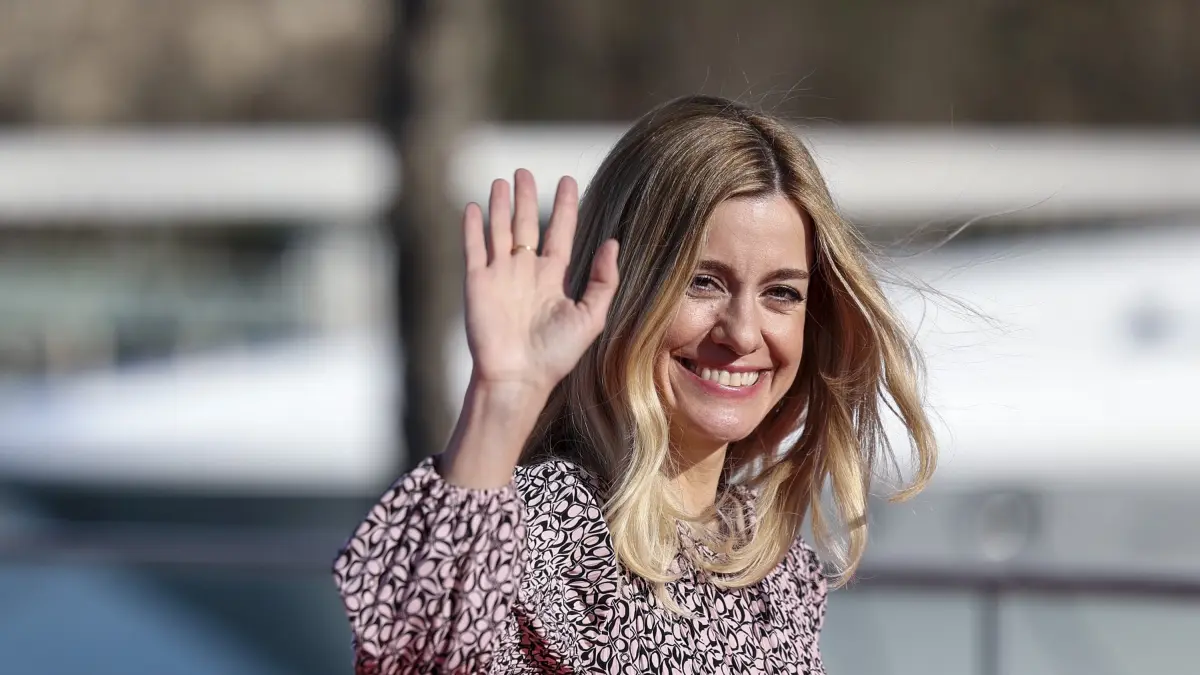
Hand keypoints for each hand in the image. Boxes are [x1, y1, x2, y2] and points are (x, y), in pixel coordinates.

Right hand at [461, 169, 618, 399]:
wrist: (517, 378)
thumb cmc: (556, 355)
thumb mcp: (591, 317)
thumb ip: (603, 280)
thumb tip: (612, 243)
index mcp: (553, 278)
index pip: (560, 232)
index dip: (565, 206)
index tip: (569, 179)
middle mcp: (526, 272)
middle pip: (526, 224)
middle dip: (525, 197)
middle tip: (525, 170)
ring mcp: (500, 276)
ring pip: (499, 230)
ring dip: (500, 205)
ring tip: (502, 181)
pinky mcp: (477, 283)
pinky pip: (474, 248)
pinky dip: (473, 227)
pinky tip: (474, 207)